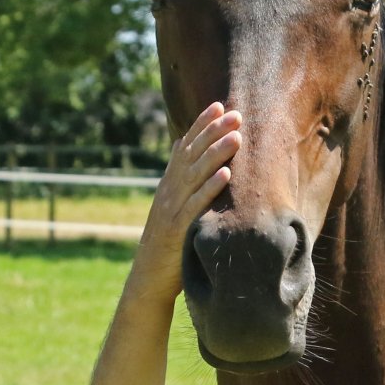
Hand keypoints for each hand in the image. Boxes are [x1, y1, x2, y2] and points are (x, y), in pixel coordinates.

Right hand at [131, 102, 241, 302]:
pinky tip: (226, 174)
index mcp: (169, 185)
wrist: (148, 280)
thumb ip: (183, 184)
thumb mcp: (174, 209)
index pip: (185, 147)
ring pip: (196, 175)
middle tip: (235, 112)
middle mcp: (168, 192)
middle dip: (213, 131)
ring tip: (236, 136)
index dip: (200, 125)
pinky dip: (211, 189)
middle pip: (192, 155)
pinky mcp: (177, 230)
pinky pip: (196, 206)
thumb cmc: (169, 246)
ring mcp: (171, 209)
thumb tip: (191, 154)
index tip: (218, 105)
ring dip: (216, 153)